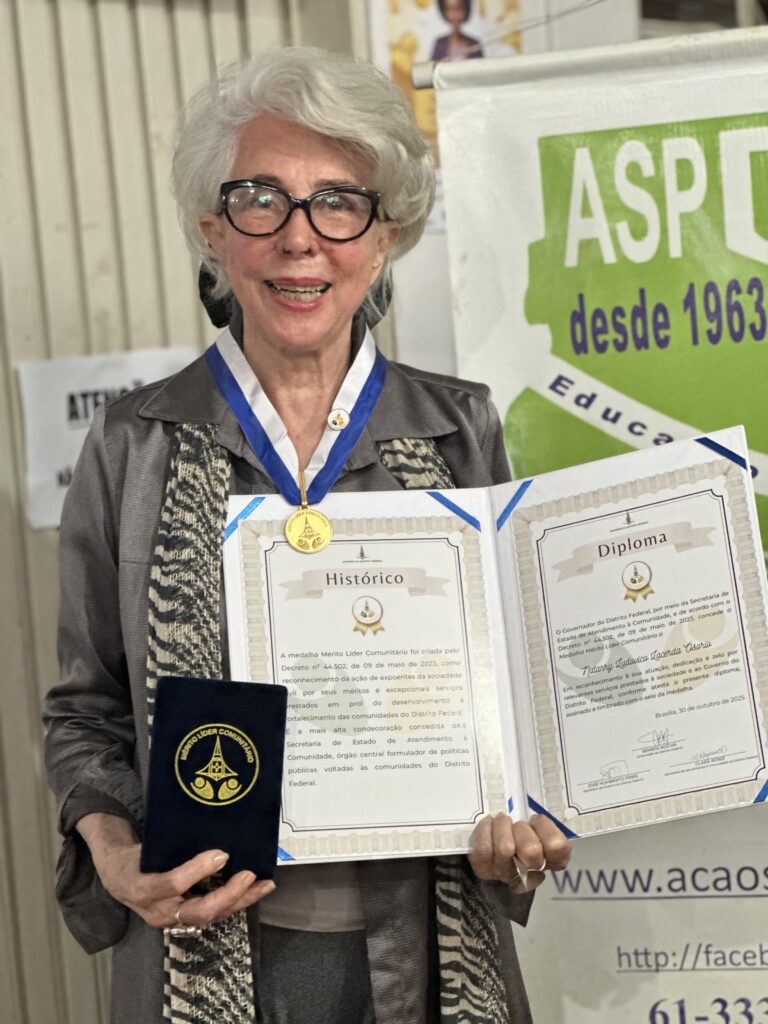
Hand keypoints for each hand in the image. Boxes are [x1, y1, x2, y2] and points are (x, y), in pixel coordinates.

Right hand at [77, 813, 274, 928]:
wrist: (117, 880)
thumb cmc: (132, 858)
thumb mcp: (142, 847)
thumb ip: (168, 842)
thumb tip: (203, 822)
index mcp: (145, 888)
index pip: (174, 884)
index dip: (199, 870)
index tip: (221, 854)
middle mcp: (160, 911)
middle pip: (199, 911)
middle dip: (229, 894)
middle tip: (249, 874)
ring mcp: (174, 920)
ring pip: (212, 917)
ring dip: (241, 900)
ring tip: (264, 884)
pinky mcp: (186, 920)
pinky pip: (214, 914)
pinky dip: (236, 902)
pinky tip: (254, 890)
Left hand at [469, 812, 570, 887]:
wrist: (495, 852)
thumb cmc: (521, 834)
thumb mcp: (538, 829)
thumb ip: (542, 824)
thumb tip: (533, 816)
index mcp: (550, 860)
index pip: (557, 847)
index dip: (544, 828)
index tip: (534, 820)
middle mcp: (529, 872)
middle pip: (531, 850)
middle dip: (521, 829)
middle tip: (516, 825)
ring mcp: (505, 872)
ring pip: (505, 848)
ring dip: (502, 826)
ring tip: (502, 821)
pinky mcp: (484, 870)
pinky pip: (484, 848)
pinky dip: (485, 829)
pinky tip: (488, 823)